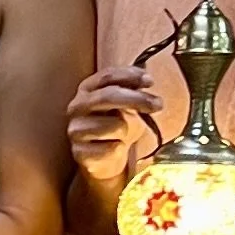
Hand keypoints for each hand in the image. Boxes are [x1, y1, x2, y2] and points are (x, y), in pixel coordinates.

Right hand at [66, 63, 164, 191]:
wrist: (103, 159)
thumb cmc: (116, 125)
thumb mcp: (126, 105)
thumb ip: (133, 91)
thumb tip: (147, 81)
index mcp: (87, 89)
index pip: (107, 76)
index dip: (130, 76)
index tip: (150, 82)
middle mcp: (77, 106)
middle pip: (108, 96)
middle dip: (137, 98)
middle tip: (158, 104)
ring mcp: (75, 129)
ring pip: (115, 125)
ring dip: (127, 131)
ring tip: (123, 135)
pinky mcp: (79, 152)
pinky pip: (112, 148)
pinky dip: (120, 149)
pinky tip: (115, 149)